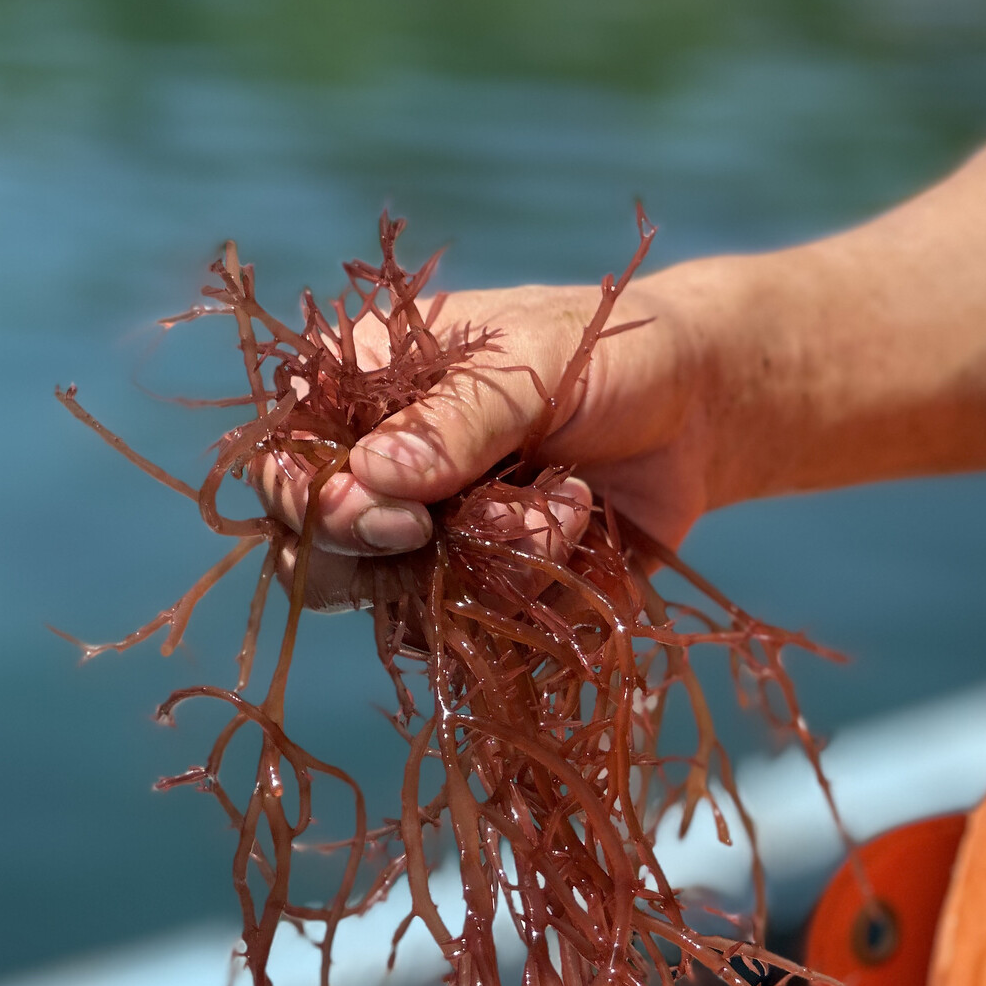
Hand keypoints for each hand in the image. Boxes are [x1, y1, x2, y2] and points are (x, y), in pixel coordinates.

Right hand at [253, 278, 716, 607]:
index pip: (284, 466)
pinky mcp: (484, 596)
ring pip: (402, 606)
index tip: (394, 515)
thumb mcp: (532, 363)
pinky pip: (478, 633)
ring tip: (565, 501)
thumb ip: (453, 422)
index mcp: (365, 394)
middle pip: (316, 559)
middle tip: (451, 527)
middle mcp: (381, 476)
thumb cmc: (609, 351)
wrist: (701, 408)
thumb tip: (365, 483)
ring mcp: (430, 545)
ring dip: (493, 563)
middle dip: (391, 554)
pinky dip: (535, 594)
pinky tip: (581, 527)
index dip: (316, 506)